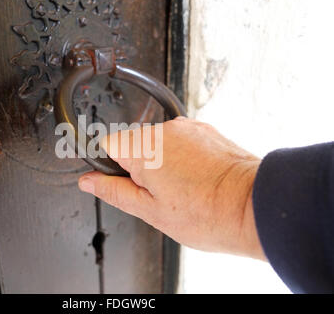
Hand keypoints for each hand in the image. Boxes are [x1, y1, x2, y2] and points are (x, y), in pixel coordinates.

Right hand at [78, 117, 265, 259]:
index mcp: (142, 149)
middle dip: (137, 166)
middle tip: (156, 194)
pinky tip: (195, 178)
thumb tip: (88, 182)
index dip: (107, 164)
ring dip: (160, 161)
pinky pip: (179, 140)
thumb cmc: (207, 213)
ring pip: (156, 142)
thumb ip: (113, 191)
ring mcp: (187, 127)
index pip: (105, 143)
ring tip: (182, 189)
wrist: (252, 206)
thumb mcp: (149, 211)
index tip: (116, 179)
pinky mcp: (205, 130)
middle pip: (131, 143)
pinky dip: (180, 156)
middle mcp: (163, 130)